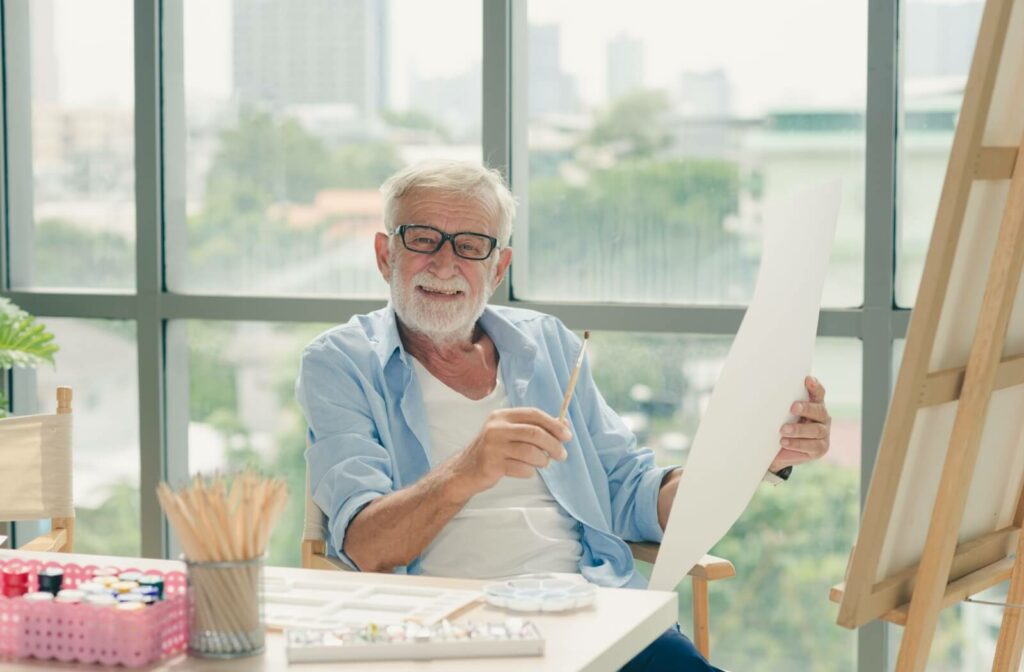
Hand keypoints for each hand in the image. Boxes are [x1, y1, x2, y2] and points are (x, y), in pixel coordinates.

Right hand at [447, 407, 570, 499]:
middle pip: (534, 433)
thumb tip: (564, 425)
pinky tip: (525, 470)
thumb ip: (534, 428)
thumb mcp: (510, 433)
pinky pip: (522, 468)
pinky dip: (529, 471)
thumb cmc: (493, 451)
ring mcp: (492, 446)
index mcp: (502, 416)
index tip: (567, 435)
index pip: (533, 414)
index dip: (554, 424)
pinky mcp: (491, 464)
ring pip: (530, 452)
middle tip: (562, 455)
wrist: (465, 471)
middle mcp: (496, 428)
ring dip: (542, 460)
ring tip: (542, 464)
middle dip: (553, 445)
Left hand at [770, 376, 830, 471]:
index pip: (818, 393)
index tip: (807, 379)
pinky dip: (797, 444)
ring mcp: (823, 433)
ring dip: (799, 429)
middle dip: (806, 408)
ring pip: (816, 430)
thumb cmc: (778, 425)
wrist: (777, 450)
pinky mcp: (820, 448)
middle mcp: (821, 417)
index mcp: (814, 404)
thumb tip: (761, 390)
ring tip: (783, 430)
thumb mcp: (778, 413)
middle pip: (818, 410)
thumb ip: (779, 403)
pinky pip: (812, 446)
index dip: (815, 386)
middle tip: (792, 407)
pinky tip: (784, 442)